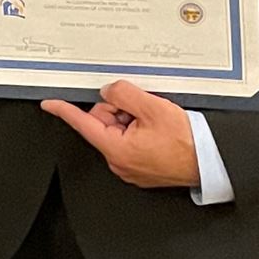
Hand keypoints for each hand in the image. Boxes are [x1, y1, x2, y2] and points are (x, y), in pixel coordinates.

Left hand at [40, 79, 200, 188]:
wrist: (210, 162)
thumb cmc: (187, 142)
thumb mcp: (153, 108)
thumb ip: (125, 95)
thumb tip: (109, 91)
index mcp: (116, 149)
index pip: (83, 124)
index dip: (64, 110)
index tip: (49, 103)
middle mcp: (119, 161)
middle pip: (103, 123)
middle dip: (118, 109)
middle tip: (142, 108)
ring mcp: (129, 166)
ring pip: (118, 130)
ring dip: (132, 119)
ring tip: (155, 121)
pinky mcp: (140, 166)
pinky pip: (130, 140)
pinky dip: (139, 130)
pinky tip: (157, 129)